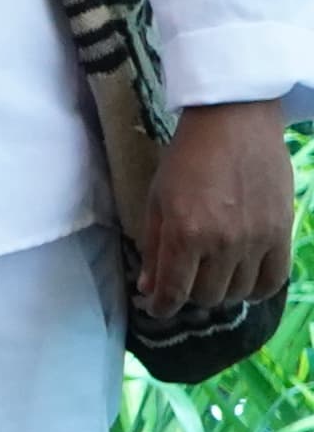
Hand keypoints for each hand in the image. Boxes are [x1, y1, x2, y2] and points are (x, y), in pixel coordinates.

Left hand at [135, 101, 298, 321]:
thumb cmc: (186, 159)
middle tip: (184, 282)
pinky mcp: (282, 233)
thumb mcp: (157, 201)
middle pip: (206, 297)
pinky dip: (256, 290)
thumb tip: (148, 288)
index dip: (162, 307)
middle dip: (189, 296)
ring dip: (221, 292)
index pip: (174, 292)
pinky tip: (243, 281)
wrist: (234, 124)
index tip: (157, 308)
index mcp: (186, 234)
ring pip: (238, 293)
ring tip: (212, 277)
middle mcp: (223, 243)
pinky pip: (273, 280)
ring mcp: (257, 240)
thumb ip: (154, 247)